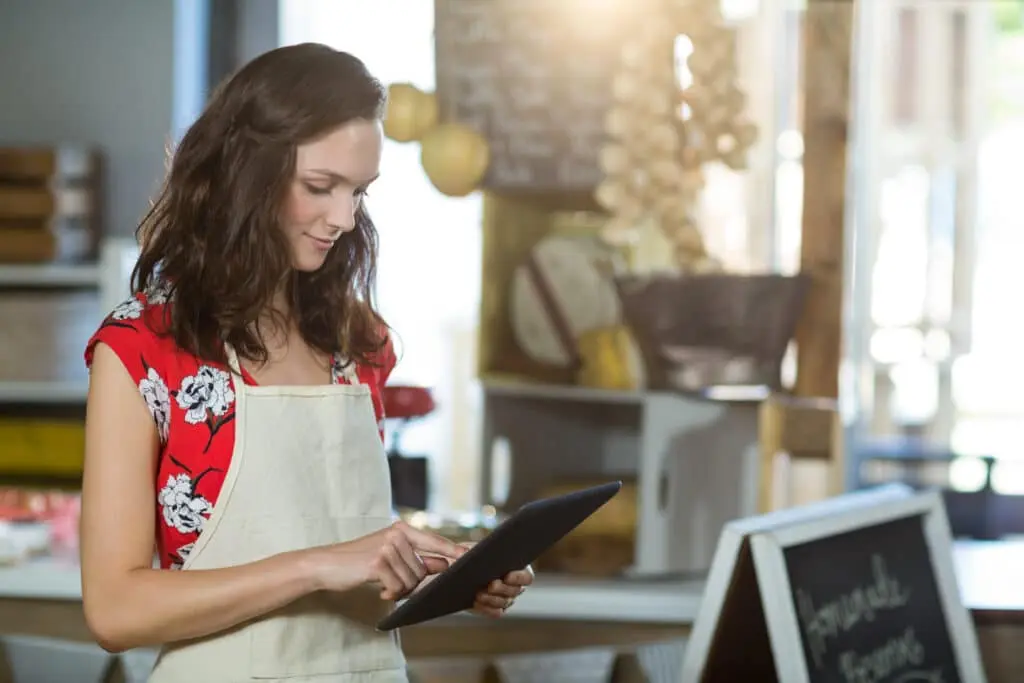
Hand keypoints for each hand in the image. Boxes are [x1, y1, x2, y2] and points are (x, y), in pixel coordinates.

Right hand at [305, 521, 465, 600]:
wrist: (326, 565)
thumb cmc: (359, 562)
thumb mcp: (390, 556)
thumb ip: (417, 559)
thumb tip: (443, 565)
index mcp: (402, 529)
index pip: (435, 541)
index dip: (454, 551)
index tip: (471, 555)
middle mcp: (397, 534)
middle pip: (423, 570)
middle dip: (411, 582)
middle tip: (391, 582)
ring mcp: (388, 547)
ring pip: (411, 581)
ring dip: (398, 588)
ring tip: (381, 583)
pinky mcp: (378, 563)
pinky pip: (397, 587)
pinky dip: (389, 593)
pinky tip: (377, 589)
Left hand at [456, 539, 533, 617]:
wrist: (460, 570)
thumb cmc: (470, 555)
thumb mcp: (470, 549)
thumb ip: (469, 549)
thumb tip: (465, 553)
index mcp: (516, 568)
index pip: (527, 576)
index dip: (519, 577)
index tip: (507, 576)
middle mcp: (514, 586)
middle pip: (515, 591)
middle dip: (503, 588)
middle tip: (491, 585)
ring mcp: (505, 599)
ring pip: (504, 602)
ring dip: (492, 599)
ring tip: (479, 593)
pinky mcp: (493, 609)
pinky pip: (494, 612)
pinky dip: (485, 608)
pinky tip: (475, 602)